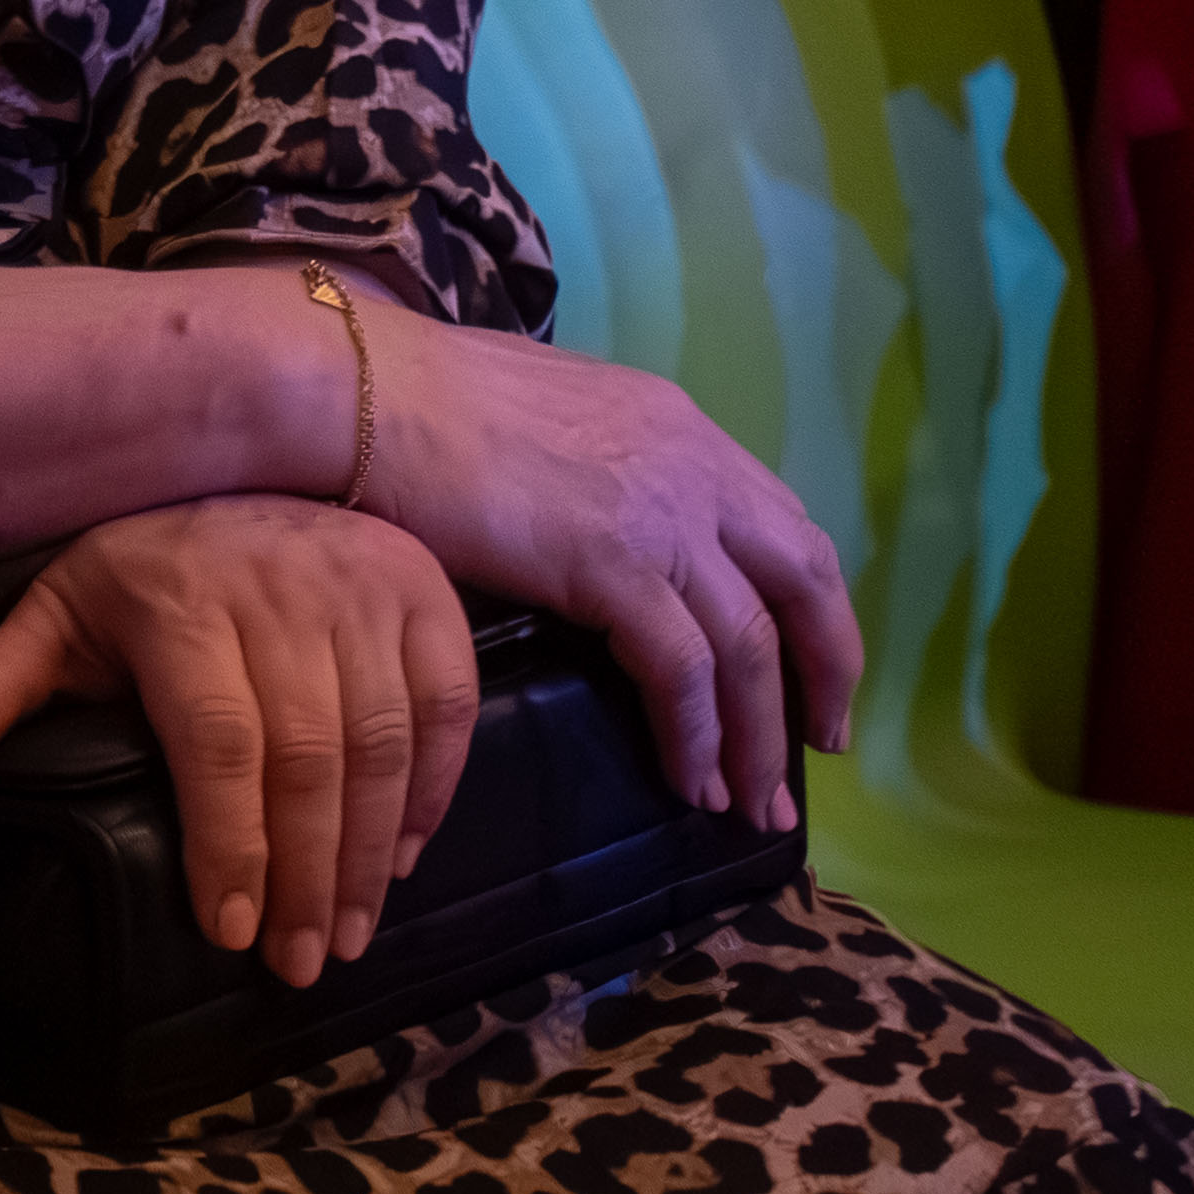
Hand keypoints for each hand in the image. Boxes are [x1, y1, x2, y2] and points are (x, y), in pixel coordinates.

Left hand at [0, 494, 480, 985]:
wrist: (253, 468)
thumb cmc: (147, 568)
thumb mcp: (60, 610)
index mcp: (182, 601)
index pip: (219, 739)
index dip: (229, 840)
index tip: (231, 931)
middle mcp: (282, 591)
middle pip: (308, 757)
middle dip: (306, 875)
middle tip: (299, 965)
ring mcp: (363, 590)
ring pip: (381, 742)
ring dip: (369, 853)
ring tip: (347, 934)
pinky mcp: (424, 596)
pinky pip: (447, 707)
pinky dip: (434, 790)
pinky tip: (400, 857)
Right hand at [351, 309, 856, 828]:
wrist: (369, 392)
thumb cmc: (426, 402)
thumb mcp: (551, 418)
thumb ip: (600, 464)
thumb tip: (597, 513)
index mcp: (677, 427)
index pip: (780, 520)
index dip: (805, 602)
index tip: (806, 662)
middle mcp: (692, 467)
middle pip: (804, 579)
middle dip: (824, 670)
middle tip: (818, 746)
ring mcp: (660, 515)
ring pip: (751, 643)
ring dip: (759, 735)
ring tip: (751, 801)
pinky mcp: (613, 565)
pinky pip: (683, 670)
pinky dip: (696, 734)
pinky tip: (689, 778)